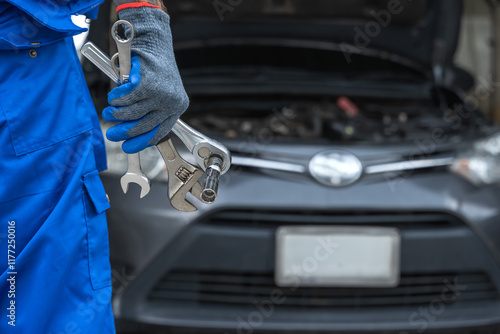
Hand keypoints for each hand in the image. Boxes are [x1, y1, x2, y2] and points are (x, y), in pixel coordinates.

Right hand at [103, 6, 187, 153]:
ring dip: (115, 113)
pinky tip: (114, 96)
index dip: (139, 142)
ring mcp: (159, 94)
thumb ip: (151, 110)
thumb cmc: (155, 69)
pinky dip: (116, 98)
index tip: (126, 147)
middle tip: (110, 133)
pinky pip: (124, 99)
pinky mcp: (146, 84)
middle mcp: (171, 103)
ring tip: (109, 110)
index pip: (158, 133)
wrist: (154, 42)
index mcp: (177, 108)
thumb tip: (131, 133)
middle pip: (141, 126)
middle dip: (121, 132)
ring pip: (130, 113)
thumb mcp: (160, 93)